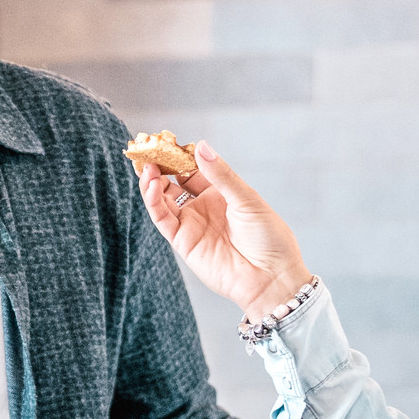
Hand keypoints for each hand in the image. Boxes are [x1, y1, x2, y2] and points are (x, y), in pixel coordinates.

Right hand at [137, 140, 311, 321]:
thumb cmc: (269, 238)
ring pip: (163, 200)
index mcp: (221, 193)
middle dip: (160, 166)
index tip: (167, 141)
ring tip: (147, 167)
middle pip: (173, 182)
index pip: (193, 169)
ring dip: (152, 183)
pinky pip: (163, 219)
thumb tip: (201, 147)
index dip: (179, 155)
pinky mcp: (183, 243)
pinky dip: (153, 202)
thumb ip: (221, 175)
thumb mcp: (247, 199)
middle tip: (148, 149)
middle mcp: (203, 207)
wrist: (271, 276)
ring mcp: (191, 224)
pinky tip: (152, 186)